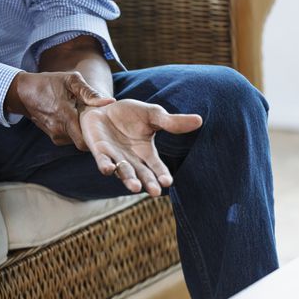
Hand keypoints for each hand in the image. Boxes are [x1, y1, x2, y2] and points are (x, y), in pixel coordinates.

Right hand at [5, 71, 113, 149]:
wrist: (24, 92)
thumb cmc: (49, 83)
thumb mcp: (70, 81)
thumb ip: (90, 93)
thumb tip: (109, 102)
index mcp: (66, 117)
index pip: (85, 142)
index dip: (96, 137)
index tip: (103, 126)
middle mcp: (59, 131)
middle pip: (83, 143)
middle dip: (91, 134)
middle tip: (97, 120)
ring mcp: (55, 135)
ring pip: (76, 140)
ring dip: (82, 131)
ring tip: (85, 117)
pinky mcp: (53, 136)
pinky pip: (70, 138)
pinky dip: (75, 131)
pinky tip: (76, 118)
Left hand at [80, 99, 202, 195]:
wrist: (103, 107)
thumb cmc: (130, 114)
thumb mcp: (153, 114)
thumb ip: (172, 122)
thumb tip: (199, 120)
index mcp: (146, 153)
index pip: (156, 167)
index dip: (161, 174)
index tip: (168, 182)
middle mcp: (132, 159)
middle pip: (141, 174)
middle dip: (148, 183)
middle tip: (154, 191)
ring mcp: (115, 156)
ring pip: (123, 171)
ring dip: (128, 178)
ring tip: (134, 186)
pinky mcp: (99, 150)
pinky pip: (103, 160)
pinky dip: (106, 165)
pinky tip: (108, 169)